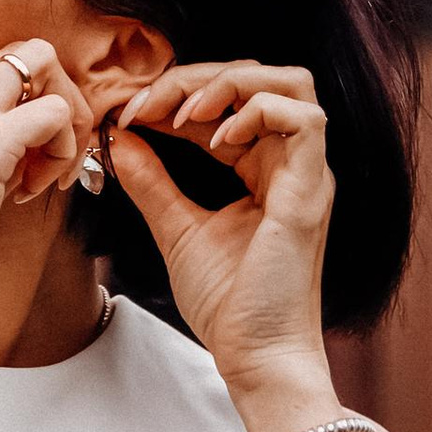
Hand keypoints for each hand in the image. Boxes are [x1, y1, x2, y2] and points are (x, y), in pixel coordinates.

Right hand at [0, 41, 88, 347]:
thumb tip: (25, 148)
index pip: (3, 64)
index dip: (32, 103)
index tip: (29, 159)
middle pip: (30, 52)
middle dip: (60, 101)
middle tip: (50, 163)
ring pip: (45, 66)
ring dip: (64, 123)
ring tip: (39, 180)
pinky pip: (55, 114)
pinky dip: (62, 151)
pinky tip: (30, 193)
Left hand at [105, 60, 335, 410]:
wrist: (255, 356)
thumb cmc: (228, 303)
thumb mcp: (176, 228)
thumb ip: (151, 180)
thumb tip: (118, 137)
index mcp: (263, 167)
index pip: (231, 98)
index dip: (178, 93)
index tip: (128, 114)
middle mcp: (291, 163)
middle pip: (261, 76)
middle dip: (198, 77)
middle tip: (147, 104)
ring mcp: (307, 174)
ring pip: (292, 82)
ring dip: (231, 83)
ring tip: (182, 114)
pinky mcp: (313, 192)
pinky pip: (305, 120)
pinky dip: (258, 112)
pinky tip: (216, 139)